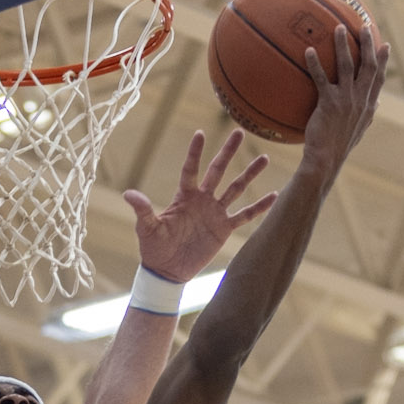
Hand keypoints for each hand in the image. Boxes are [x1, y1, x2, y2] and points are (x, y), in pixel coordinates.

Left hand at [123, 128, 273, 280]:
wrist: (168, 271)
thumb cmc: (154, 248)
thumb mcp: (147, 228)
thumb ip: (142, 210)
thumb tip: (129, 194)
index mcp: (184, 197)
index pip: (190, 170)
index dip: (195, 153)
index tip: (200, 133)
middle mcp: (202, 200)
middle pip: (217, 171)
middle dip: (227, 152)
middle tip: (238, 132)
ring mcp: (214, 213)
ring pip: (236, 188)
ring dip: (249, 174)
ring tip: (264, 158)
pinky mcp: (224, 229)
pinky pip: (244, 215)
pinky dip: (258, 206)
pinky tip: (274, 195)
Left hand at [301, 23, 388, 175]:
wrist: (325, 161)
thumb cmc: (338, 147)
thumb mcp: (359, 130)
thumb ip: (368, 114)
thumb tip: (377, 102)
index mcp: (368, 106)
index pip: (379, 78)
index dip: (383, 60)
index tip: (384, 45)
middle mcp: (360, 100)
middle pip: (368, 66)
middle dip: (367, 44)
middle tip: (363, 26)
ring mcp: (345, 100)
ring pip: (346, 66)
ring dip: (343, 45)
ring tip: (338, 28)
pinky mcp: (328, 104)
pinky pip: (321, 79)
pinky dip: (316, 63)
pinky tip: (310, 50)